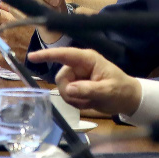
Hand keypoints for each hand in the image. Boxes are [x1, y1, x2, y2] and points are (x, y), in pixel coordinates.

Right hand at [27, 48, 141, 115]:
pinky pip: (67, 96)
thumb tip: (69, 89)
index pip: (64, 55)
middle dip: (70, 92)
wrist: (127, 99)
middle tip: (87, 98)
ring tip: (91, 99)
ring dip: (75, 99)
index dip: (47, 55)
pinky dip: (77, 102)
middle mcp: (79, 66)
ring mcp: (77, 77)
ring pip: (62, 89)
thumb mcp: (107, 90)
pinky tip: (89, 102)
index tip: (32, 57)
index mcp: (87, 59)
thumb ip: (88, 89)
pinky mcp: (76, 87)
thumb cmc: (121, 89)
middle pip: (61, 78)